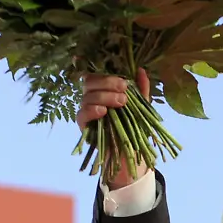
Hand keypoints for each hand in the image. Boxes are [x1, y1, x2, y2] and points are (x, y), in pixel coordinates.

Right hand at [75, 70, 150, 188]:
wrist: (132, 152)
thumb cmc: (135, 127)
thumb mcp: (141, 107)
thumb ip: (141, 89)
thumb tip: (141, 70)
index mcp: (103, 90)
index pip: (97, 74)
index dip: (105, 72)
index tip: (124, 80)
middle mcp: (92, 98)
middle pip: (90, 82)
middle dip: (107, 83)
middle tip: (124, 89)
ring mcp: (86, 111)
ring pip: (87, 96)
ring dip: (104, 96)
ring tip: (121, 102)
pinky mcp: (83, 125)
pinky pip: (81, 114)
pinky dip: (91, 110)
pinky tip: (103, 111)